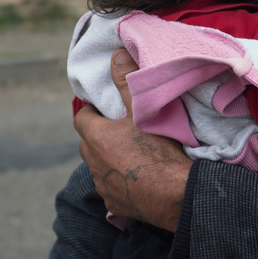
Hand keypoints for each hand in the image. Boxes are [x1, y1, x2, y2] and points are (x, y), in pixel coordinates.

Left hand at [73, 48, 191, 230]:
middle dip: (99, 135)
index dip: (91, 111)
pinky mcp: (115, 204)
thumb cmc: (158, 150)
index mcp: (96, 137)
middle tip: (120, 128)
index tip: (104, 107)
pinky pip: (112, 188)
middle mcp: (93, 163)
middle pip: (88, 143)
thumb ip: (127, 81)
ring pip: (99, 167)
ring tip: (131, 153)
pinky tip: (137, 178)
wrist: (176, 194)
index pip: (81, 118)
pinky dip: (120, 182)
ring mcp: (103, 185)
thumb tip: (115, 54)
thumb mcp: (143, 110)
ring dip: (108, 159)